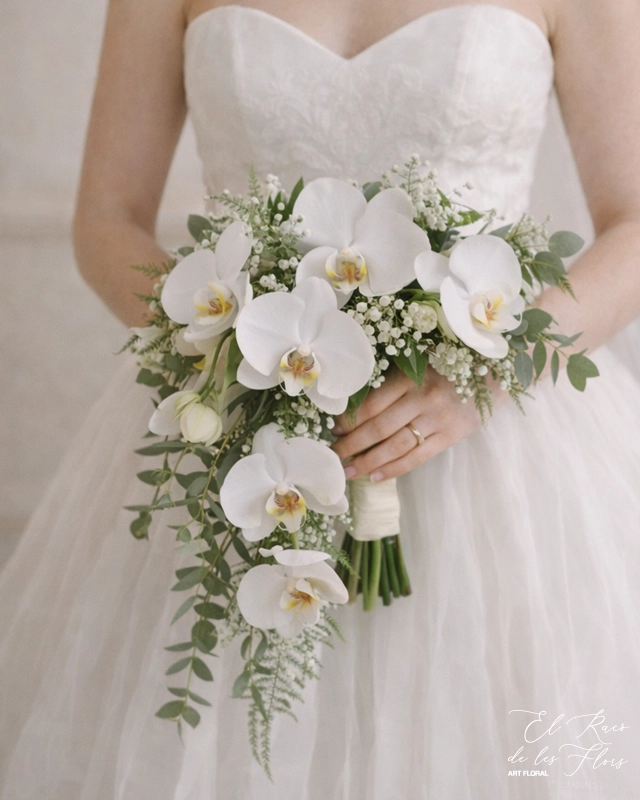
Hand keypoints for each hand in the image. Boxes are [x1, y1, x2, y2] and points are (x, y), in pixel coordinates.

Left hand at [331, 366, 504, 481]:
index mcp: (410, 375)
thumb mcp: (419, 363)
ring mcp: (438, 418)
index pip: (372, 402)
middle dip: (352, 444)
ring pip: (395, 445)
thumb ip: (392, 381)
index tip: (333, 429)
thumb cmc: (448, 365)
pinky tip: (375, 477)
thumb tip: (354, 408)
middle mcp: (422, 397)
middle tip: (332, 455)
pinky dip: (394, 468)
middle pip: (378, 427)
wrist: (495, 372)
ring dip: (368, 461)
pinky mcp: (452, 435)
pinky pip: (418, 457)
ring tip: (348, 472)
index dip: (349, 419)